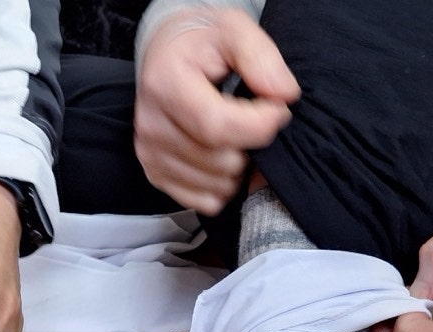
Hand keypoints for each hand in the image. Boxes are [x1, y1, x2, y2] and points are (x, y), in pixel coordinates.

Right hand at [134, 8, 300, 214]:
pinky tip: (224, 156)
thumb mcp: (234, 28)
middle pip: (221, 160)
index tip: (278, 109)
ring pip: (217, 185)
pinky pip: (205, 201)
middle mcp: (150, 124)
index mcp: (165, 83)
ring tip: (239, 136)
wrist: (167, 52)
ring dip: (240, 167)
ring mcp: (150, 154)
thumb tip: (283, 95)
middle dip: (252, 145)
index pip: (218, 126)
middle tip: (256, 120)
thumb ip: (261, 57)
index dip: (260, 125)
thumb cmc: (202, 42)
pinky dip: (224, 186)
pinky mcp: (155, 174)